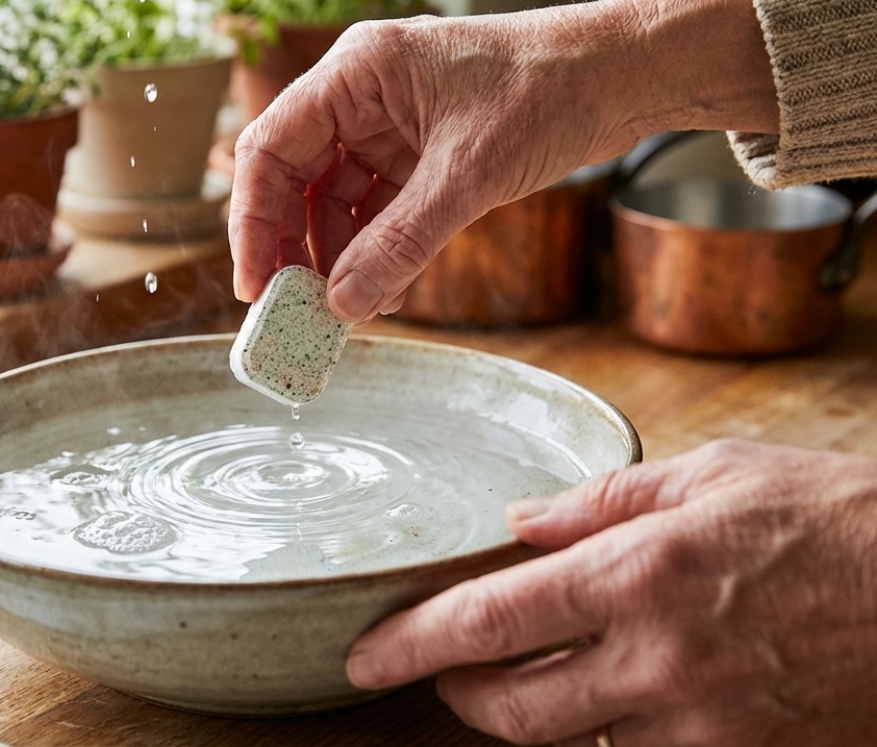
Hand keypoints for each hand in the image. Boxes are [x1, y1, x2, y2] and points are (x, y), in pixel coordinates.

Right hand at [227, 0, 775, 322]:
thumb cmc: (551, 88)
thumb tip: (343, 304)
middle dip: (293, 247)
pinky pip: (379, 211)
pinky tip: (384, 291)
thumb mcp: (467, 174)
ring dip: (339, 257)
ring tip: (345, 311)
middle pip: (295, 179)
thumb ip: (400, 243)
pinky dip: (378, 251)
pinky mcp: (421, 154)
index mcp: (356, 73)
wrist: (624, 77)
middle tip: (294, 310)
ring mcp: (390, 126)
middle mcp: (362, 97)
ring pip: (336, 202)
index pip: (270, 148)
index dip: (252, 220)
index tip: (255, 284)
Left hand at [345, 439, 876, 745]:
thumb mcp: (710, 476)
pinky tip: (636, 691)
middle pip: (512, 711)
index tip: (366, 656)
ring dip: (546, 712)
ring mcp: (702, 728)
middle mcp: (659, 663)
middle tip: (449, 667)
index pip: (489, 622)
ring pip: (575, 744)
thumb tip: (519, 524)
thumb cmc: (831, 518)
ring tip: (551, 668)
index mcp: (638, 575)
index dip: (411, 645)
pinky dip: (619, 730)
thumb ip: (601, 502)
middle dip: (460, 693)